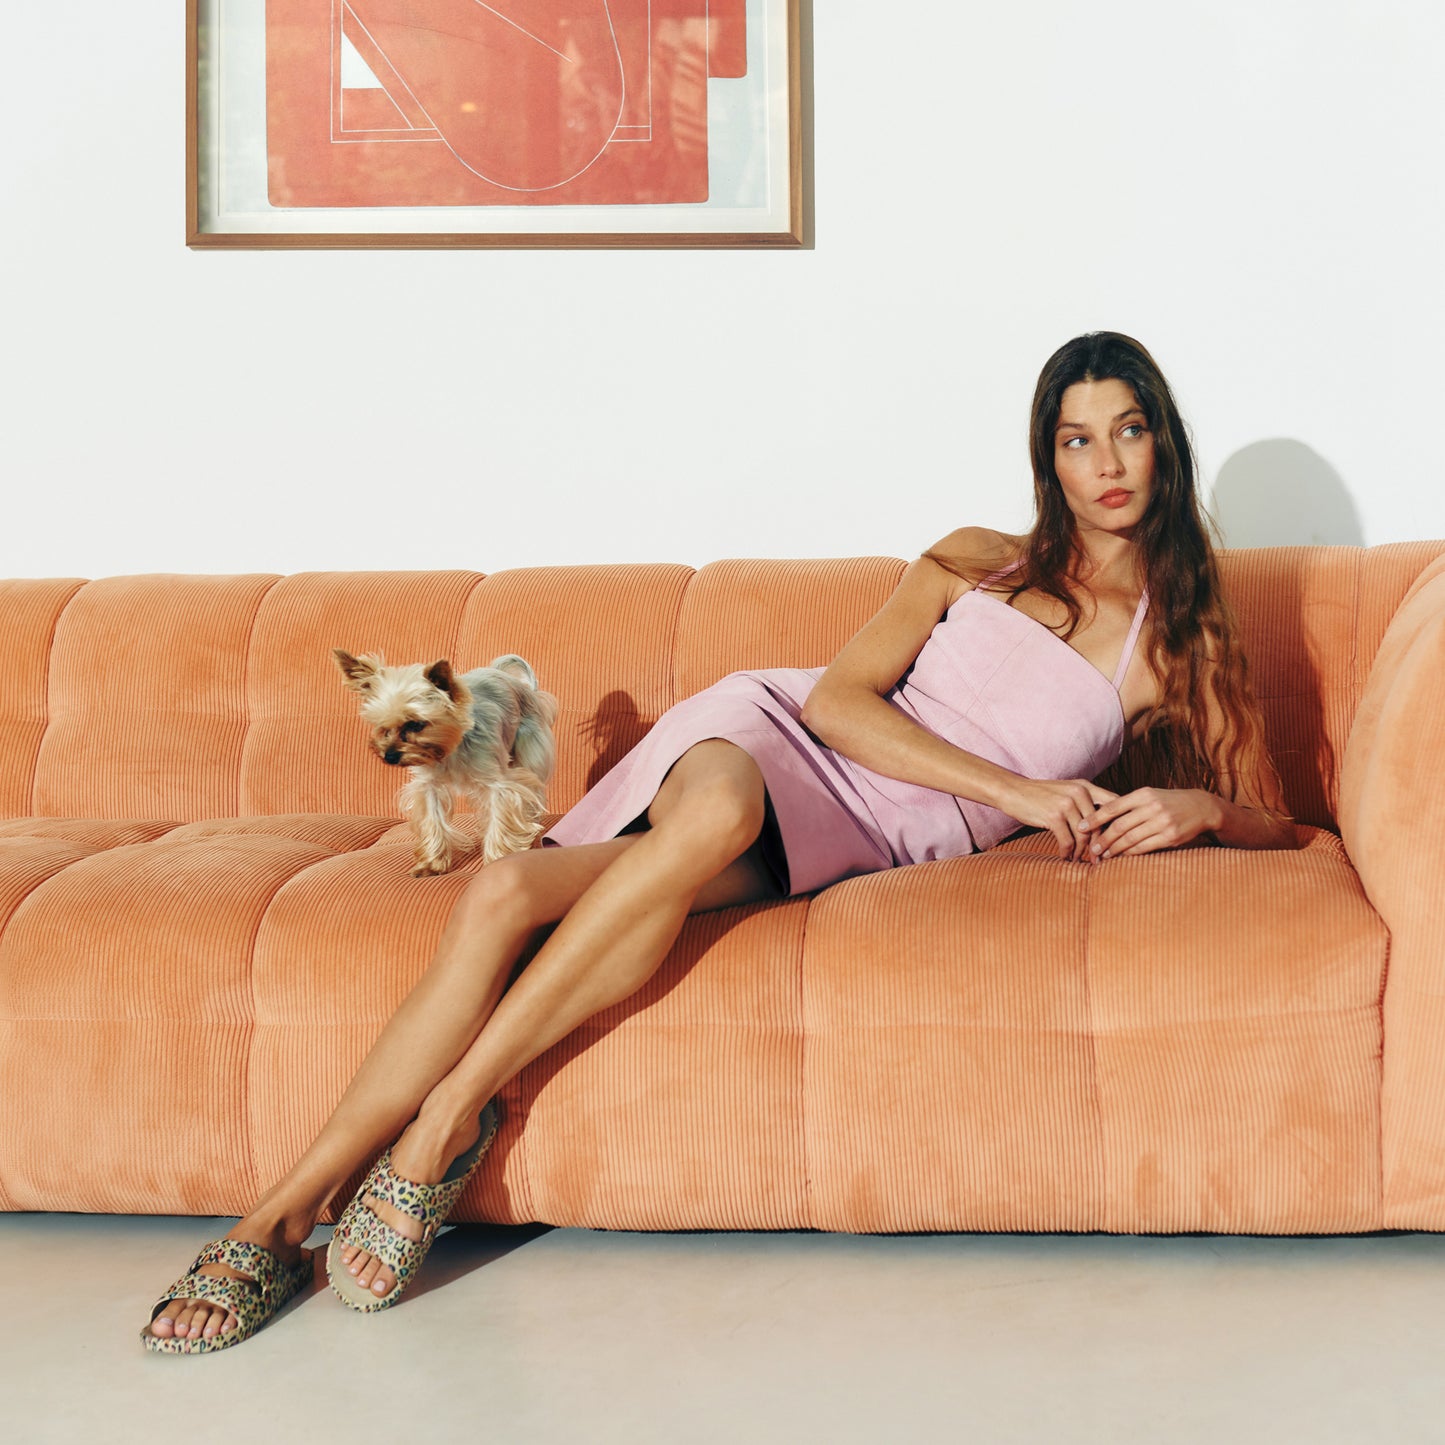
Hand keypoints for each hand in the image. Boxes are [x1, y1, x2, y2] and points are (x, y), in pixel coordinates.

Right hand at [1001, 777, 1118, 860]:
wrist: (1012, 790)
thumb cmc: (1039, 795)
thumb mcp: (1066, 792)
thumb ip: (1084, 803)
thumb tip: (1104, 826)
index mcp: (1085, 786)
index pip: (1113, 805)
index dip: (1118, 824)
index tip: (1115, 842)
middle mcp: (1079, 793)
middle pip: (1100, 826)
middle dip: (1099, 846)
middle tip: (1097, 859)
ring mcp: (1066, 804)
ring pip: (1083, 836)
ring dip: (1081, 852)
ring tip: (1079, 860)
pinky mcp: (1054, 816)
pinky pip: (1067, 841)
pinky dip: (1067, 853)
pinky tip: (1064, 856)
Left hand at [1078, 787, 1221, 860]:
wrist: (1201, 807)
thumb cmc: (1168, 802)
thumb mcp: (1149, 796)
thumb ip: (1128, 805)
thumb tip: (1099, 816)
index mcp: (1143, 794)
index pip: (1112, 807)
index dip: (1094, 818)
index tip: (1080, 826)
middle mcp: (1152, 807)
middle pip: (1119, 826)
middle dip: (1102, 839)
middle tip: (1091, 848)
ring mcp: (1162, 822)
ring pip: (1130, 839)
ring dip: (1114, 849)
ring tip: (1103, 855)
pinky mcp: (1170, 837)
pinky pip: (1144, 847)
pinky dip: (1130, 853)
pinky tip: (1121, 856)